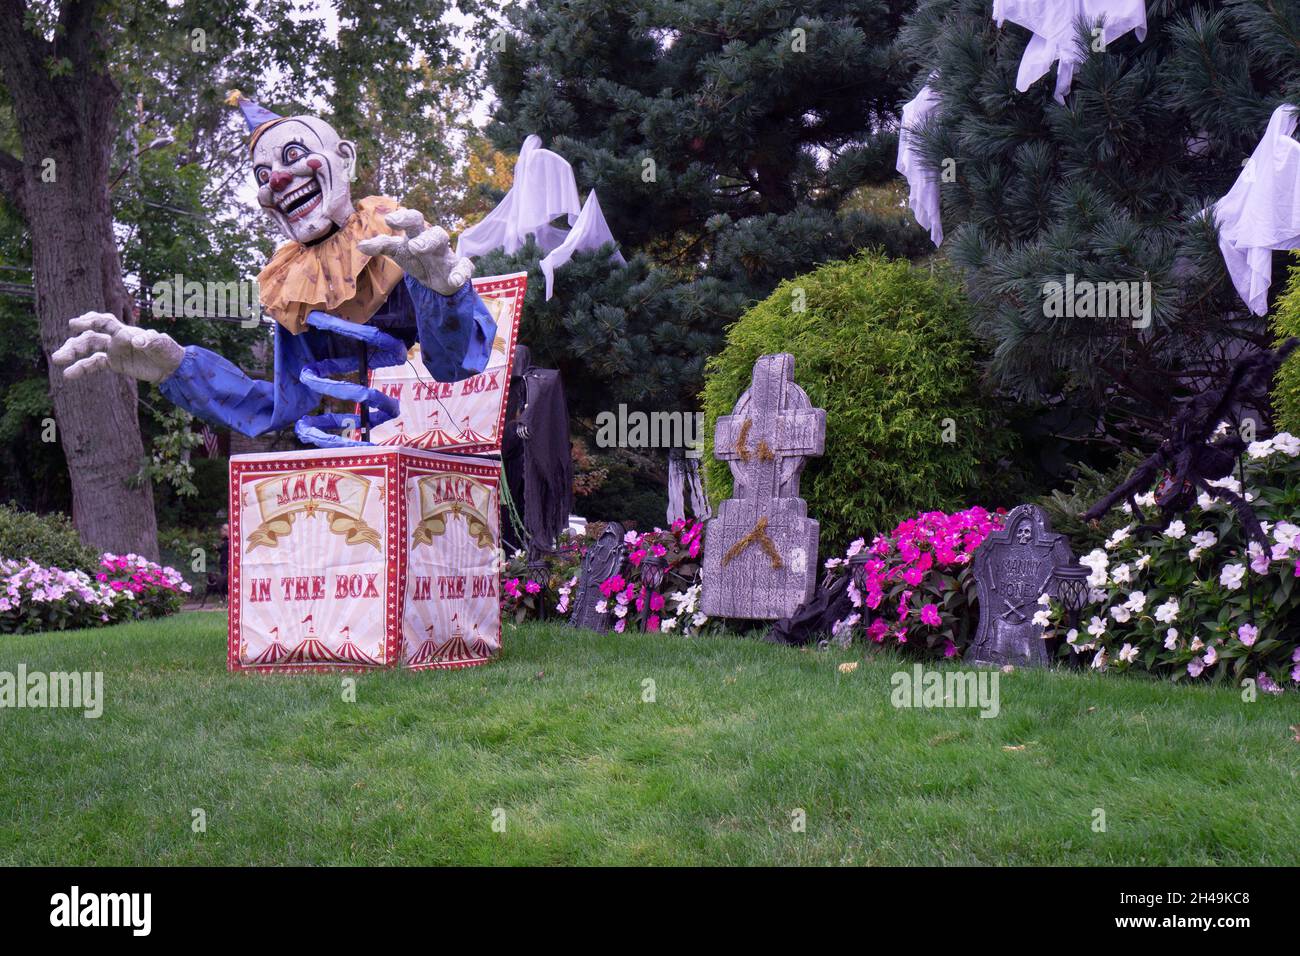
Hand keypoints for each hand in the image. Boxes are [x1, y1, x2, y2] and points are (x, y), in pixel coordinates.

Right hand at [51, 312, 183, 383]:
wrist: (172, 366)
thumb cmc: (168, 350)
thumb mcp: (162, 345)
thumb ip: (150, 341)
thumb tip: (138, 341)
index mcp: (125, 331)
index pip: (105, 323)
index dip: (91, 321)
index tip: (76, 324)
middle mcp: (115, 339)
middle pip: (91, 337)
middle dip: (76, 344)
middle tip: (61, 352)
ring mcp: (113, 351)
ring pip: (88, 349)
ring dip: (73, 353)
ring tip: (57, 359)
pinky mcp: (114, 363)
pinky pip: (94, 364)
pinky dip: (81, 368)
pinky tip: (68, 374)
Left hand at [356, 207, 472, 295]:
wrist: (439, 280)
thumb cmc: (417, 260)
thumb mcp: (399, 252)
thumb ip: (381, 247)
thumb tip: (359, 246)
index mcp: (417, 234)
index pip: (412, 220)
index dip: (402, 218)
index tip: (388, 220)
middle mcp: (432, 240)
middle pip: (427, 226)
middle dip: (416, 227)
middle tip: (408, 239)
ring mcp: (446, 253)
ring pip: (441, 238)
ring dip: (429, 241)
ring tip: (417, 248)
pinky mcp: (459, 269)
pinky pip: (464, 267)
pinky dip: (460, 273)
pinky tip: (453, 280)